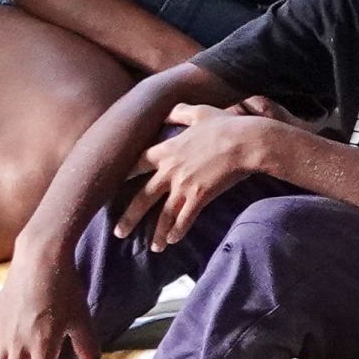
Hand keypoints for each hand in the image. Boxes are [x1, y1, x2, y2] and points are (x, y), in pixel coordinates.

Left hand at [118, 103, 271, 247]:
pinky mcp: (200, 196)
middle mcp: (170, 170)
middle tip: (119, 232)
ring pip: (164, 214)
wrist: (247, 141)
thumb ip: (181, 113)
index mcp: (168, 150)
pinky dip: (178, 231)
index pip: (138, 164)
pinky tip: (173, 241)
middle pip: (143, 197)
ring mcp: (184, 185)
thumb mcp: (201, 113)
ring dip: (157, 232)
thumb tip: (169, 110)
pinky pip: (185, 219)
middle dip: (130, 217)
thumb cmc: (226, 125)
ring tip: (153, 248)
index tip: (111, 185)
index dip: (124, 175)